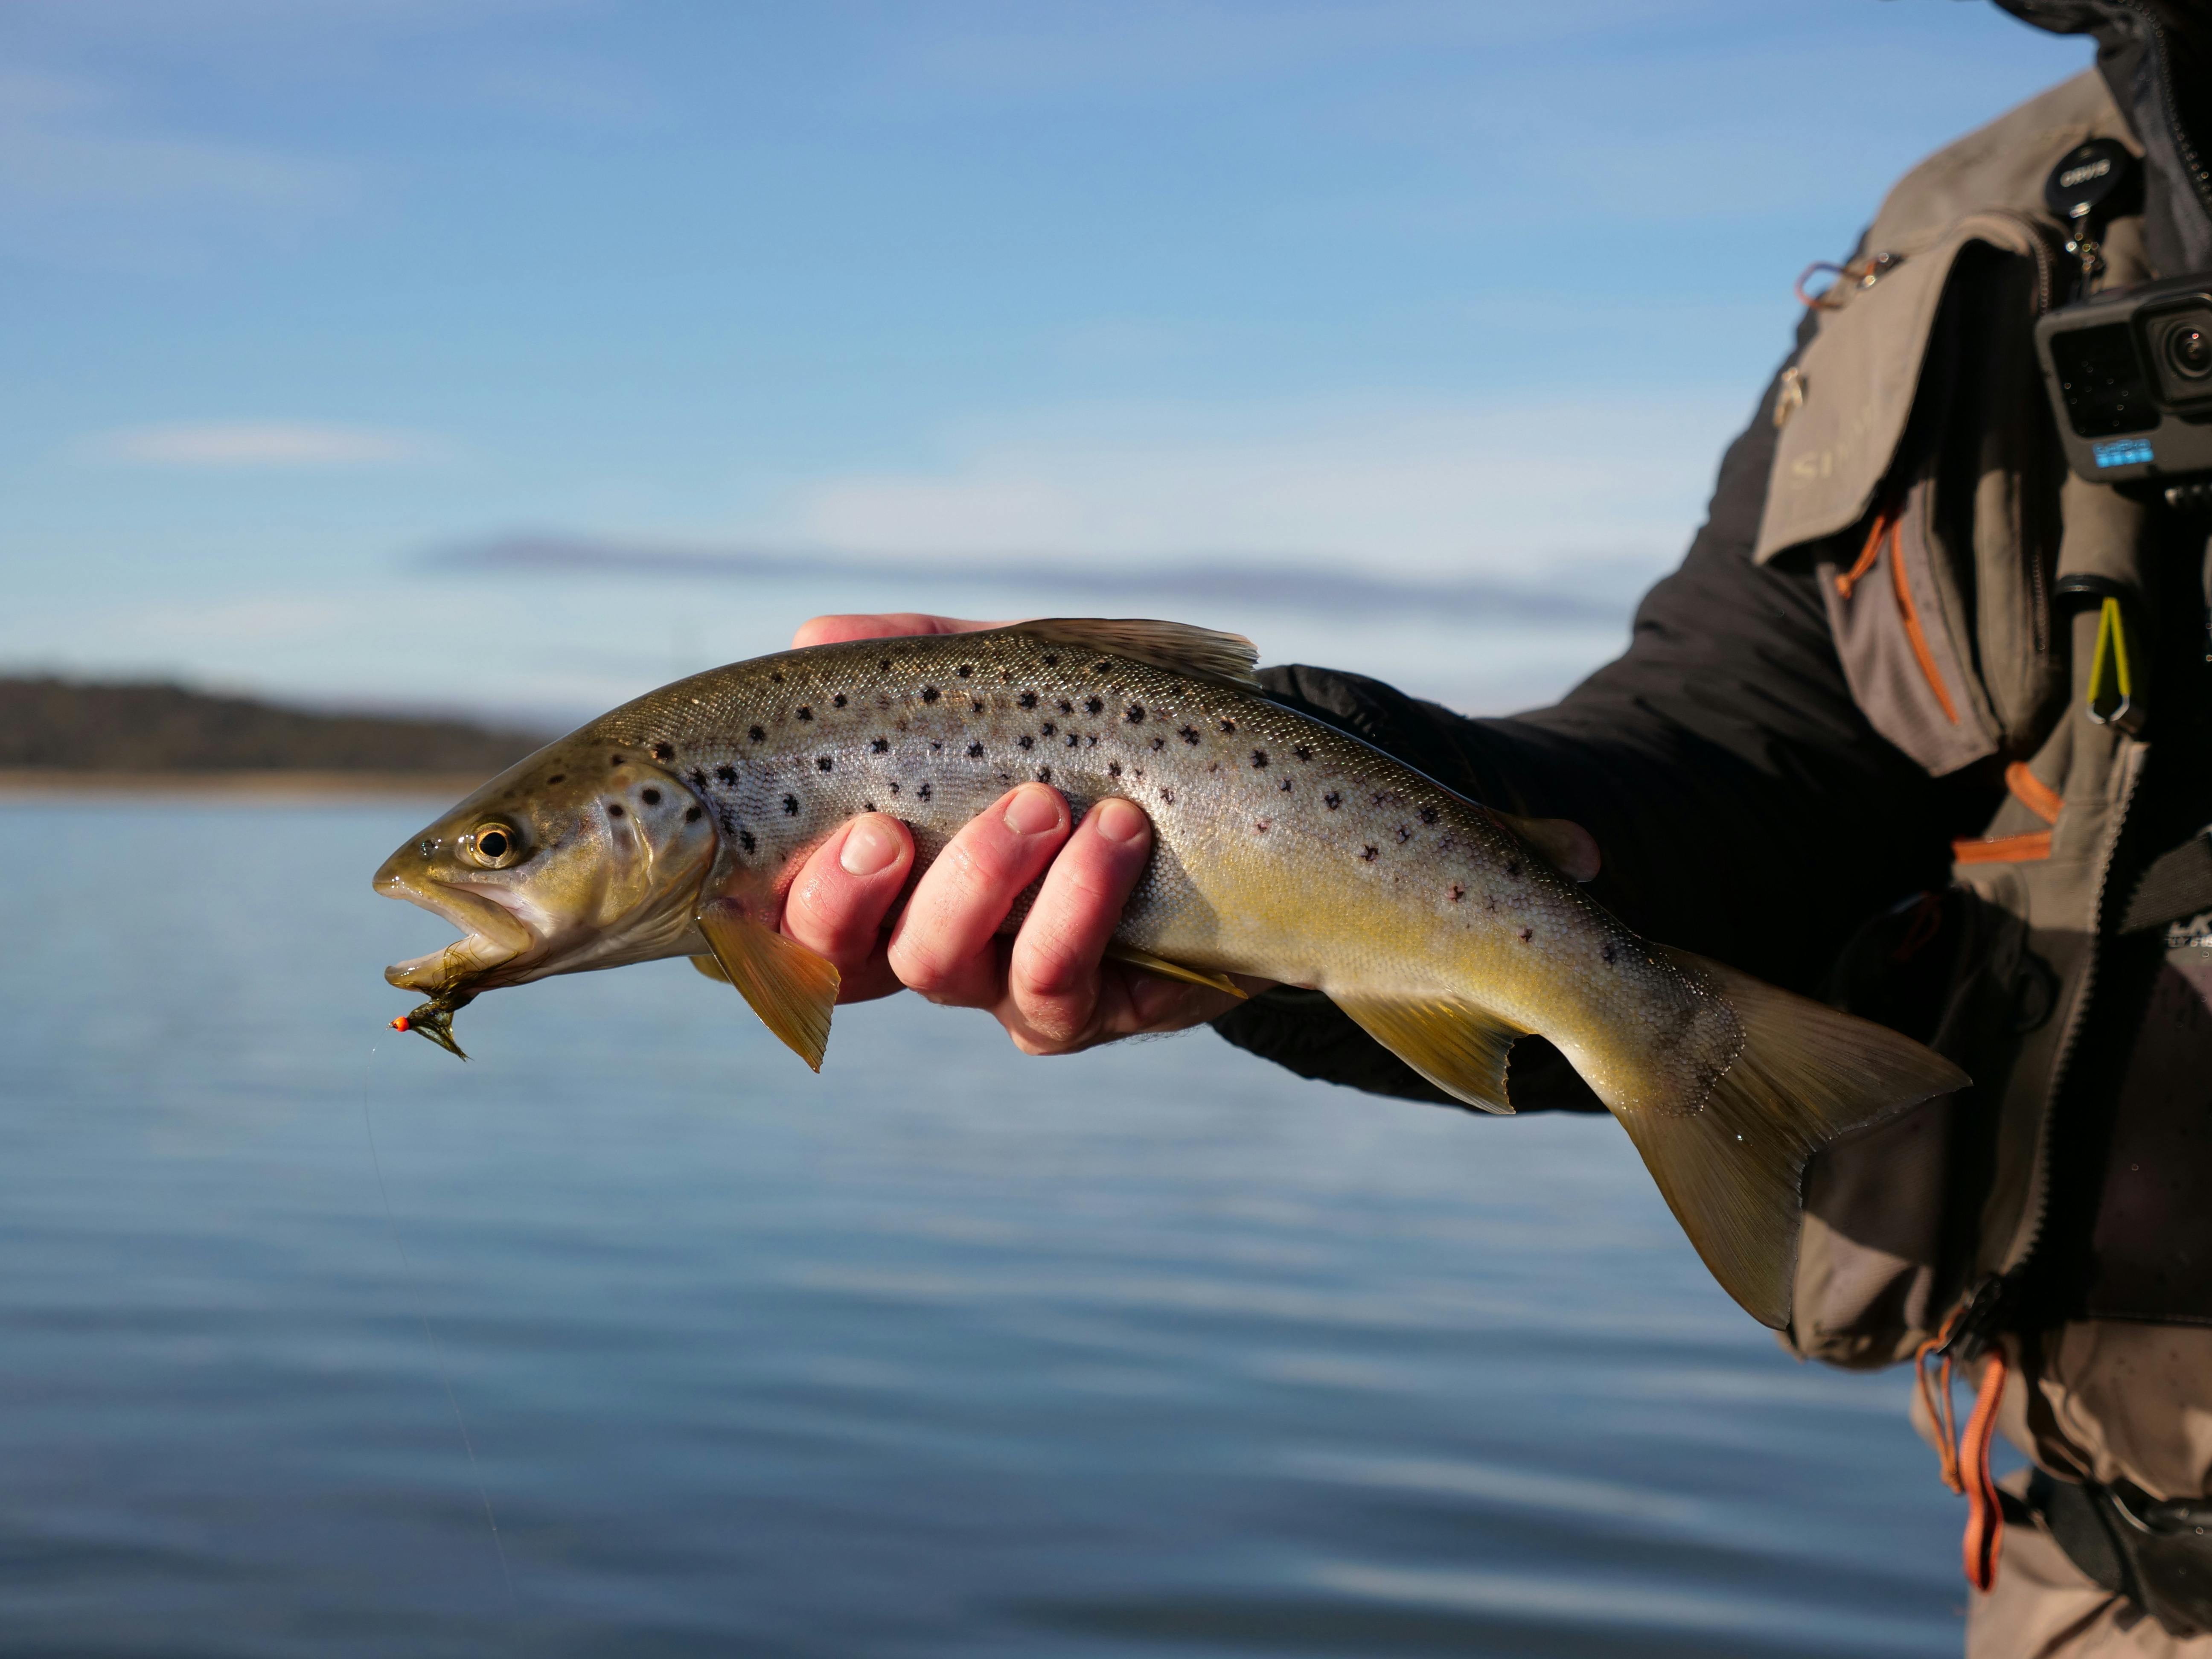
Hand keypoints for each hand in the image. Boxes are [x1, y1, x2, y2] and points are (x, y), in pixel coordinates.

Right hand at [778, 613, 1257, 1052]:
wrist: (1245, 796)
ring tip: (1045, 802)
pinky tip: (1117, 830)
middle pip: (835, 958)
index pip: (781, 904)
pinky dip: (1076, 902)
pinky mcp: (1082, 1013)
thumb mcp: (1011, 683)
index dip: (765, 892)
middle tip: (888, 828)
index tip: (814, 818)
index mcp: (881, 871)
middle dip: (844, 895)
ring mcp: (996, 985)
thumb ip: (916, 661)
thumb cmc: (1104, 738)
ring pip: (936, 965)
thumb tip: (815, 638)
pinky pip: (1049, 984)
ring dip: (980, 878)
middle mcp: (922, 936)